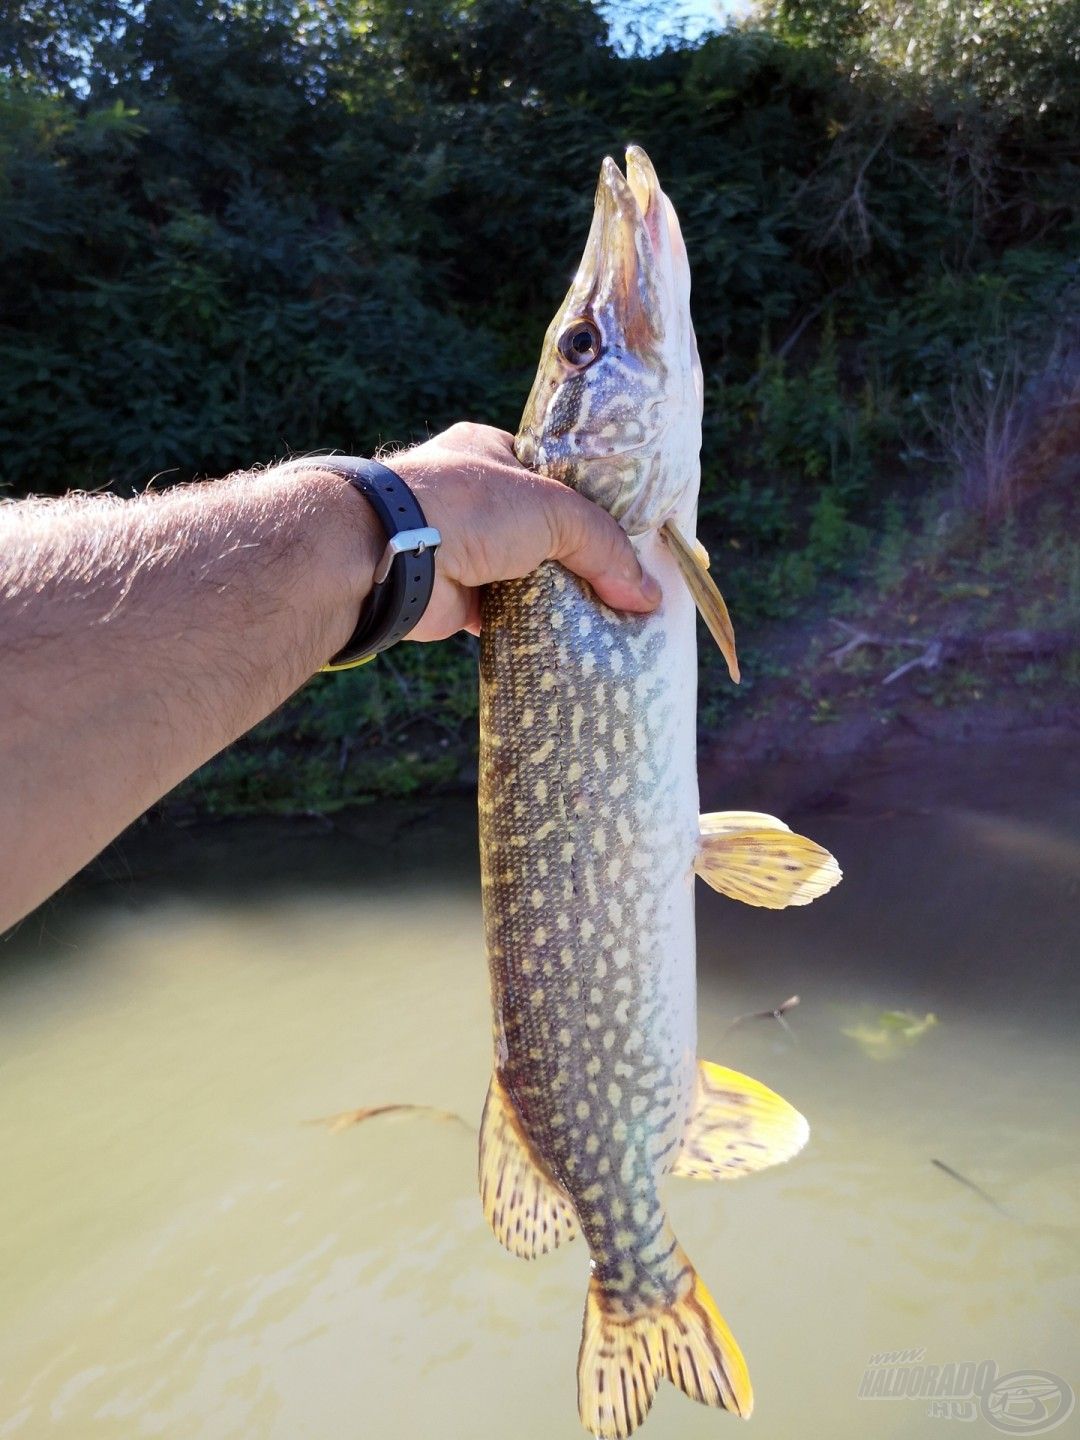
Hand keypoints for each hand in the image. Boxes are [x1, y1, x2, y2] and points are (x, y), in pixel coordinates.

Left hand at [389, 423, 660, 638]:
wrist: (392, 556)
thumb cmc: (469, 506)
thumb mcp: (554, 511)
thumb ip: (604, 547)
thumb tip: (648, 594)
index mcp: (491, 452)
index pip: (555, 475)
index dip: (592, 503)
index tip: (629, 531)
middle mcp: (476, 499)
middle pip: (545, 529)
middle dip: (580, 555)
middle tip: (627, 581)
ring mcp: (465, 548)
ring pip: (528, 574)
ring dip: (560, 594)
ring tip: (613, 614)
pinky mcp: (458, 598)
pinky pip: (508, 614)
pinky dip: (535, 627)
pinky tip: (574, 638)